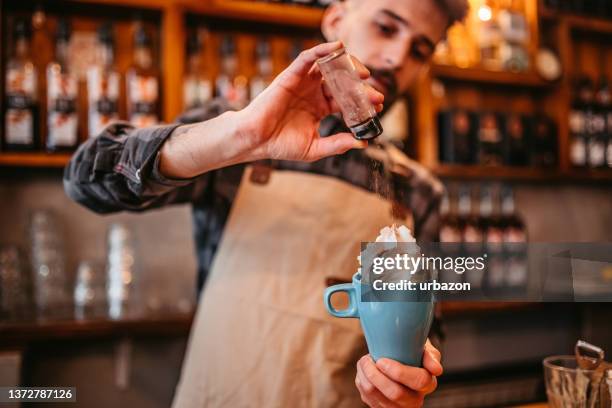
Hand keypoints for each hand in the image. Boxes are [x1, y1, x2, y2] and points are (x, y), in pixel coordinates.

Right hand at [159, 41, 382, 178]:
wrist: (256, 140)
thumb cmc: (281, 145)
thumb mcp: (315, 148)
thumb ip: (338, 144)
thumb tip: (362, 143)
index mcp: (320, 108)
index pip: (346, 100)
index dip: (362, 102)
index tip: (378, 106)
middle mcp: (313, 93)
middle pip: (342, 82)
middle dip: (360, 87)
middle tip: (375, 94)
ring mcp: (303, 83)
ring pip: (329, 66)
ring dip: (348, 66)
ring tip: (364, 74)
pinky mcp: (292, 75)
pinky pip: (309, 57)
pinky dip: (323, 50)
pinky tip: (338, 48)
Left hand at [355, 340, 442, 407]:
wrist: (398, 358)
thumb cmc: (411, 351)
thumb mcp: (424, 348)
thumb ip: (431, 355)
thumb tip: (436, 370)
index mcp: (427, 383)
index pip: (419, 381)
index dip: (399, 372)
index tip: (382, 361)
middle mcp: (415, 399)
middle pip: (396, 394)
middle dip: (377, 376)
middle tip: (368, 361)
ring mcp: (399, 406)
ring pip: (378, 399)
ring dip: (366, 378)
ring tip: (364, 363)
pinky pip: (369, 400)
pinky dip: (362, 383)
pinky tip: (364, 372)